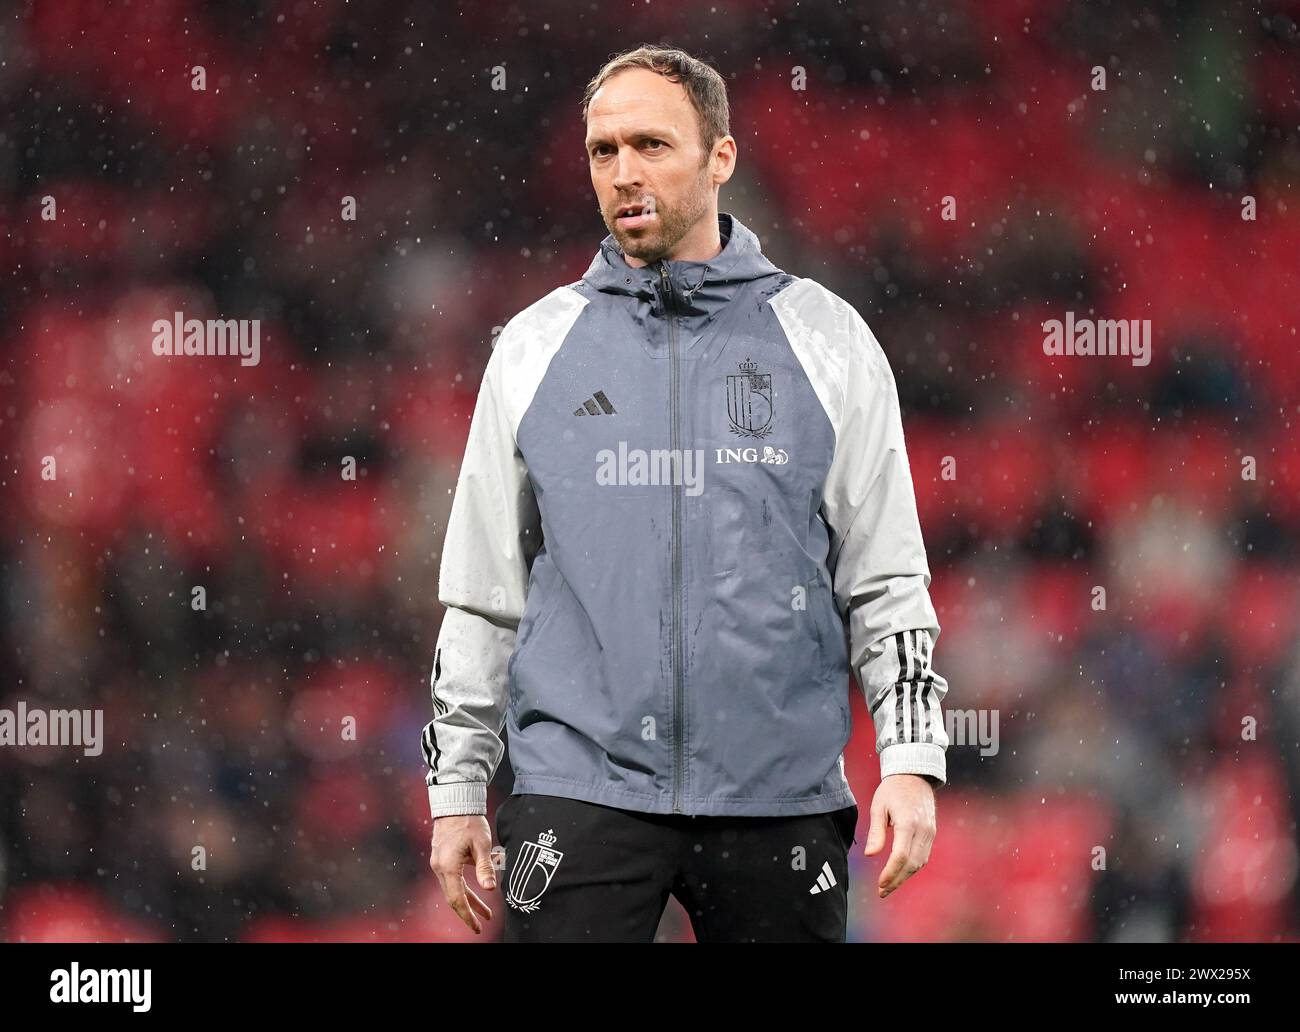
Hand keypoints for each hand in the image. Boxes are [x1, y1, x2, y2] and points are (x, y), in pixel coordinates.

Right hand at [429, 814, 497, 933]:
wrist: (454, 803)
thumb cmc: (468, 821)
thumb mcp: (481, 844)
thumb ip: (485, 867)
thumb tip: (490, 889)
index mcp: (448, 866)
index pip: (456, 898)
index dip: (467, 915)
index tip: (477, 927)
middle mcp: (440, 867)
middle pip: (454, 896)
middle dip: (469, 911)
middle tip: (480, 925)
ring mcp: (440, 862)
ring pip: (455, 888)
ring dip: (470, 899)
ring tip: (486, 912)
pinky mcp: (444, 857)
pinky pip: (455, 877)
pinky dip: (468, 885)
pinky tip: (484, 883)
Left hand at [863, 773, 936, 898]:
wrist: (914, 775)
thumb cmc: (892, 790)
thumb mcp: (878, 807)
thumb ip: (876, 832)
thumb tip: (870, 855)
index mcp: (908, 822)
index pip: (901, 856)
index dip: (890, 873)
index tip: (880, 885)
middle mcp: (923, 830)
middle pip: (912, 864)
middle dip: (897, 880)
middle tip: (882, 891)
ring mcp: (930, 832)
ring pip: (920, 863)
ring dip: (905, 877)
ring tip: (889, 886)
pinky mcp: (932, 833)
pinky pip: (923, 856)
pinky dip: (912, 867)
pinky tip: (900, 872)